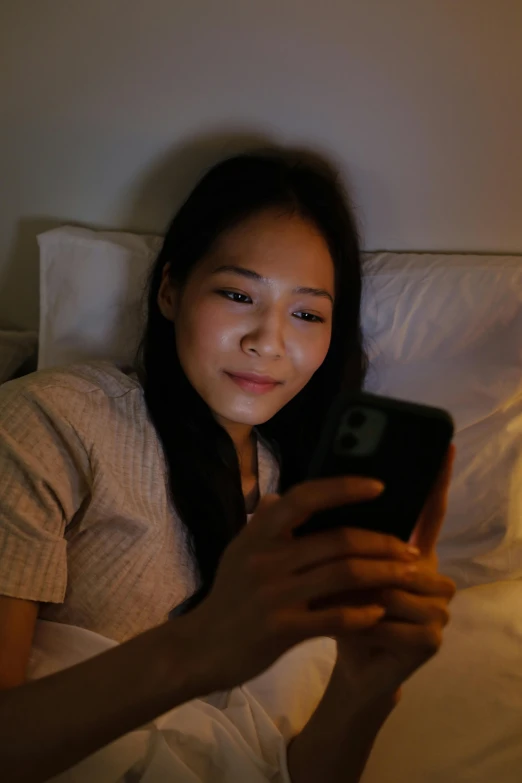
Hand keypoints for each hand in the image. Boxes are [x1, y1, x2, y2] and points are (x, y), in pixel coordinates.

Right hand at [184, 475, 433, 692]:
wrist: (200, 648)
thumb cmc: (227, 596)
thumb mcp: (237, 552)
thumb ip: (263, 524)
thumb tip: (282, 496)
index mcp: (259, 534)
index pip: (304, 498)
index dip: (343, 488)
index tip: (378, 486)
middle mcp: (266, 558)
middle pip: (337, 541)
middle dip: (381, 543)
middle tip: (409, 549)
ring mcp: (274, 594)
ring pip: (343, 575)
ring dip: (382, 574)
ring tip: (407, 576)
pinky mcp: (281, 629)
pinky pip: (333, 617)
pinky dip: (361, 613)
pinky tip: (379, 611)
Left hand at [334, 445, 456, 697]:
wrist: (354, 662)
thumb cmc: (341, 608)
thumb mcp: (326, 568)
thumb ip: (315, 533)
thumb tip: (276, 498)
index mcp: (408, 550)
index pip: (427, 510)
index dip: (436, 481)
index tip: (443, 447)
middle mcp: (429, 573)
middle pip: (401, 550)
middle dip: (363, 556)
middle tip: (325, 561)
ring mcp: (436, 606)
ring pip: (395, 586)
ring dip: (358, 594)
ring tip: (324, 597)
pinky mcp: (431, 638)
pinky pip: (398, 622)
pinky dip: (368, 623)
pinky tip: (353, 625)